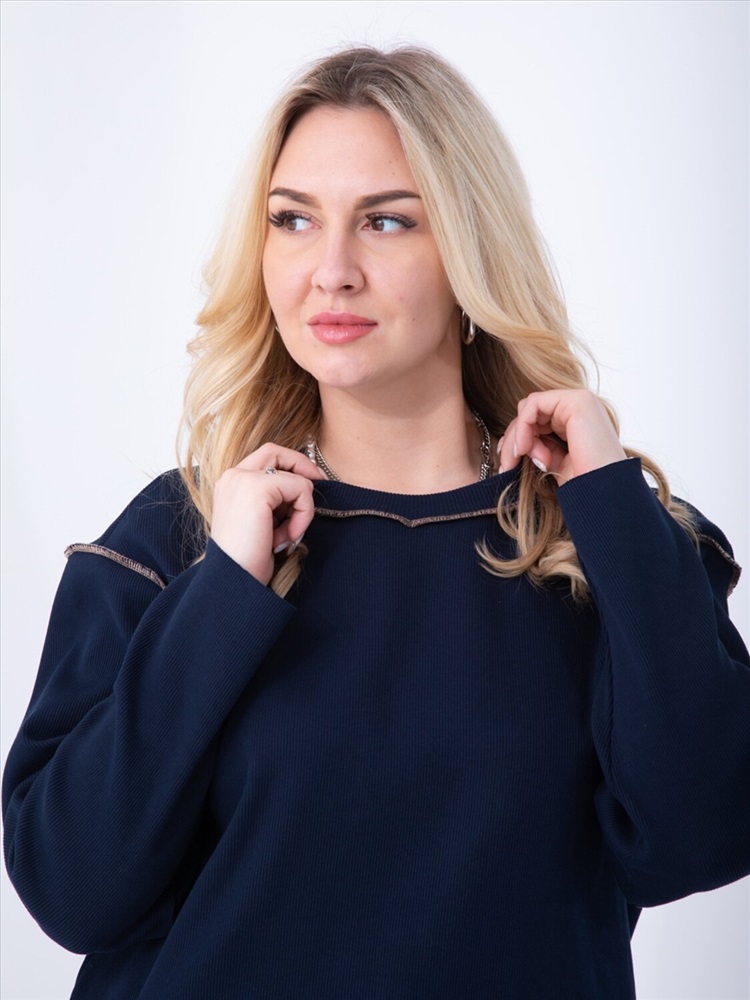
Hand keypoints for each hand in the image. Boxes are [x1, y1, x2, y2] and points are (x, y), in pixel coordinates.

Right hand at [211, 444, 323, 584]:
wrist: (234, 581)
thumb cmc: (249, 560)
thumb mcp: (263, 522)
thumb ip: (276, 501)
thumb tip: (308, 485)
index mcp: (231, 484)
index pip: (266, 457)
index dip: (292, 467)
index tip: (311, 485)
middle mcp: (233, 476)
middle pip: (277, 452)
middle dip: (304, 469)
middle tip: (320, 487)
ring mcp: (243, 479)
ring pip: (296, 477)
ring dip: (302, 508)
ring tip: (287, 535)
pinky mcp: (257, 488)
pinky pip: (301, 489)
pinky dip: (304, 514)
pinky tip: (288, 537)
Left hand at [497, 389, 627, 485]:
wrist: (603, 495)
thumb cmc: (582, 485)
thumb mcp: (553, 462)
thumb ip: (536, 446)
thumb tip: (509, 442)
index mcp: (576, 421)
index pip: (535, 420)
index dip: (517, 441)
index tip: (509, 464)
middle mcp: (579, 408)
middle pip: (529, 414)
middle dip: (514, 440)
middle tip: (509, 465)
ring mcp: (579, 402)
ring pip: (528, 409)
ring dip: (519, 437)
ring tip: (532, 462)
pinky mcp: (576, 402)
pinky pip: (533, 405)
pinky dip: (522, 427)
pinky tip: (525, 448)